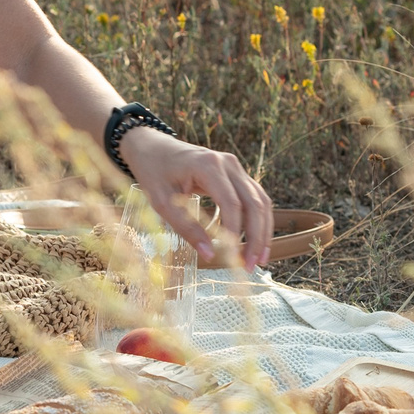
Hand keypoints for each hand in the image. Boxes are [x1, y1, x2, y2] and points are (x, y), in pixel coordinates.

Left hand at [121, 129, 271, 267]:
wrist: (152, 147)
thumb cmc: (153, 172)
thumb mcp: (162, 202)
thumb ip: (186, 227)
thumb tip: (210, 255)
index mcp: (208, 165)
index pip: (232, 203)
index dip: (236, 231)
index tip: (232, 256)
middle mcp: (228, 164)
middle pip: (254, 203)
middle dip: (256, 237)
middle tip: (251, 265)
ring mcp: (234, 167)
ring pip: (260, 201)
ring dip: (262, 231)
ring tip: (258, 259)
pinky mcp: (235, 174)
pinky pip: (254, 198)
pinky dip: (256, 221)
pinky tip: (253, 242)